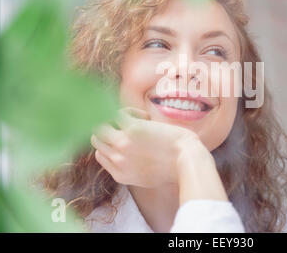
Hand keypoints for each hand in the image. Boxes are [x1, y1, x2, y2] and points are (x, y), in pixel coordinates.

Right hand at [91, 107, 205, 187]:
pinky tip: (146, 117)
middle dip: (111, 129)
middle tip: (132, 127)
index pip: (100, 154)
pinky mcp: (131, 129)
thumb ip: (133, 167)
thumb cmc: (175, 166)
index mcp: (120, 174)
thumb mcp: (149, 175)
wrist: (188, 161)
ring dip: (115, 119)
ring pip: (100, 125)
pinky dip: (129, 111)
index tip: (131, 139)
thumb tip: (126, 151)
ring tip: (137, 121)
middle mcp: (118, 161)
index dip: (112, 142)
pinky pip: (117, 113)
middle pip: (97, 139)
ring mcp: (122, 145)